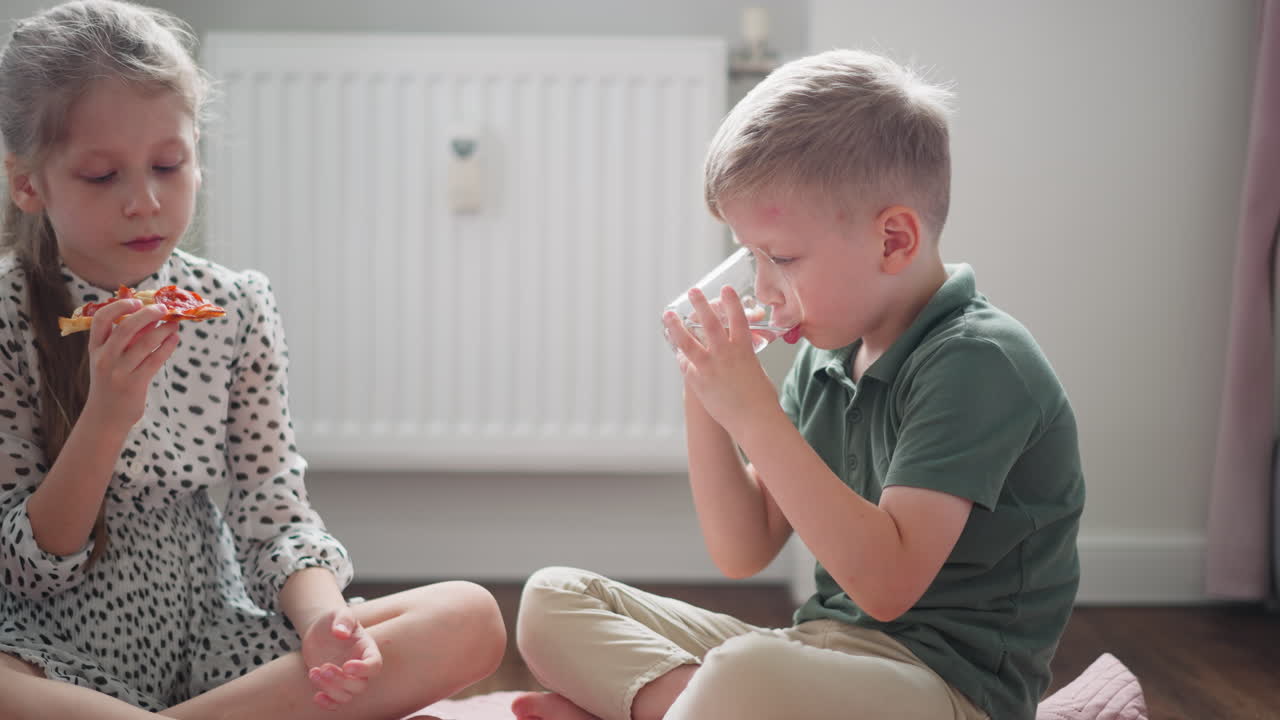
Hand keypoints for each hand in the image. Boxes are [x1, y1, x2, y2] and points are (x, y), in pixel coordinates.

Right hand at [83, 300, 179, 427]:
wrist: (105, 416)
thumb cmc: (110, 382)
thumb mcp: (108, 360)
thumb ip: (123, 340)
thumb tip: (150, 316)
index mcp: (95, 348)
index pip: (101, 320)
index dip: (119, 307)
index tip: (136, 301)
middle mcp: (104, 358)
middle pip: (127, 327)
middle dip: (148, 314)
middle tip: (163, 308)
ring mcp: (119, 371)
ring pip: (146, 343)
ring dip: (164, 329)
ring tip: (174, 324)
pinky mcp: (135, 383)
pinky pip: (155, 359)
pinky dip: (167, 345)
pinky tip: (174, 338)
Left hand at [301, 605, 382, 710]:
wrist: (319, 629)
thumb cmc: (333, 619)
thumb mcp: (339, 612)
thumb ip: (343, 619)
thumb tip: (341, 632)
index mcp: (367, 649)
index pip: (374, 665)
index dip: (364, 669)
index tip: (347, 666)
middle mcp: (360, 667)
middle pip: (360, 685)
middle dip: (341, 681)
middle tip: (324, 667)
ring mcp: (346, 679)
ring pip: (346, 696)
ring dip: (330, 689)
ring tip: (314, 672)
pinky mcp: (333, 686)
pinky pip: (335, 703)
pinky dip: (327, 704)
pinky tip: (316, 696)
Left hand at [662, 286, 779, 438]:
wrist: (754, 421)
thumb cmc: (761, 399)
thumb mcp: (755, 370)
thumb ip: (742, 358)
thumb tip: (734, 353)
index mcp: (744, 350)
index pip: (737, 318)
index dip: (731, 301)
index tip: (725, 289)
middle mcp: (725, 355)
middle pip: (709, 323)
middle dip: (700, 304)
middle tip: (693, 291)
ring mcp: (709, 368)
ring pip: (687, 342)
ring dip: (676, 326)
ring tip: (668, 314)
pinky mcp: (698, 383)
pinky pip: (686, 365)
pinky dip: (683, 358)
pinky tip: (678, 353)